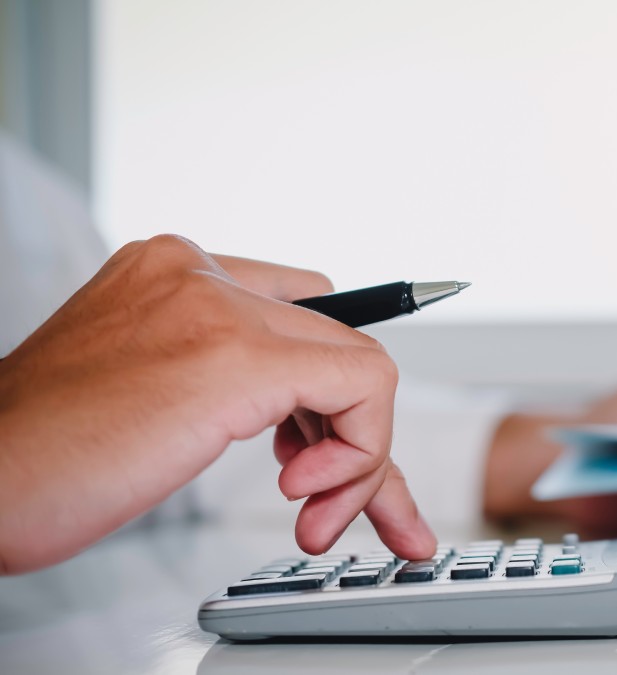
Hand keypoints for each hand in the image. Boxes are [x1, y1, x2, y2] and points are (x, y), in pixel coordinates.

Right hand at [0, 235, 435, 573]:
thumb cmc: (44, 455)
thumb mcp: (146, 390)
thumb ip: (221, 379)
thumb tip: (306, 417)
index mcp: (173, 273)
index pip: (303, 314)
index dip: (326, 396)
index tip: (318, 452)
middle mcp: (200, 273)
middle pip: (337, 345)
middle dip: (357, 438)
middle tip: (332, 504)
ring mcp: (219, 306)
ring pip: (361, 368)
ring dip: (361, 459)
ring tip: (316, 513)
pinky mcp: (240, 356)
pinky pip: (362, 388)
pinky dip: (361, 456)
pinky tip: (307, 495)